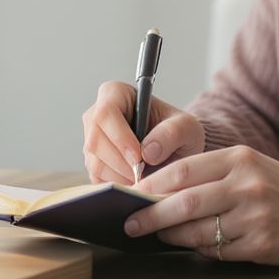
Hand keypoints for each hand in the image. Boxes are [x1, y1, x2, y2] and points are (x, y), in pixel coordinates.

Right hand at [81, 81, 205, 184]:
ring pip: (94, 162)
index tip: (139, 157)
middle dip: (120, 162)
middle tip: (143, 174)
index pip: (106, 112)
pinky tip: (134, 182)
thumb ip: (172, 133)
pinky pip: (96, 178)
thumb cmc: (178, 131)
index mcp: (116, 93)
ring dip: (119, 176)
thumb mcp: (187, 127)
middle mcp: (97, 115)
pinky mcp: (92, 162)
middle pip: (95, 140)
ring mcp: (92, 139)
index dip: (120, 137)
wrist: (175, 150)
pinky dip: (116, 185)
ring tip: (143, 178)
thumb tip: (148, 152)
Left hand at [124, 145, 278, 264]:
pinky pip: (217, 250)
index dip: (152, 184)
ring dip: (172, 235)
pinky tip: (192, 245)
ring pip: (197, 230)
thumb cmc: (278, 188)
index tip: (130, 195)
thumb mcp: (248, 167)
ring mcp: (255, 216)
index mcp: (238, 158)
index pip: (183, 170)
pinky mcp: (261, 244)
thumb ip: (208, 175)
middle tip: (130, 223)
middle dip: (151, 214)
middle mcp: (246, 185)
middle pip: (184, 201)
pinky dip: (199, 249)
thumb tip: (158, 194)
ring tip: (158, 234)